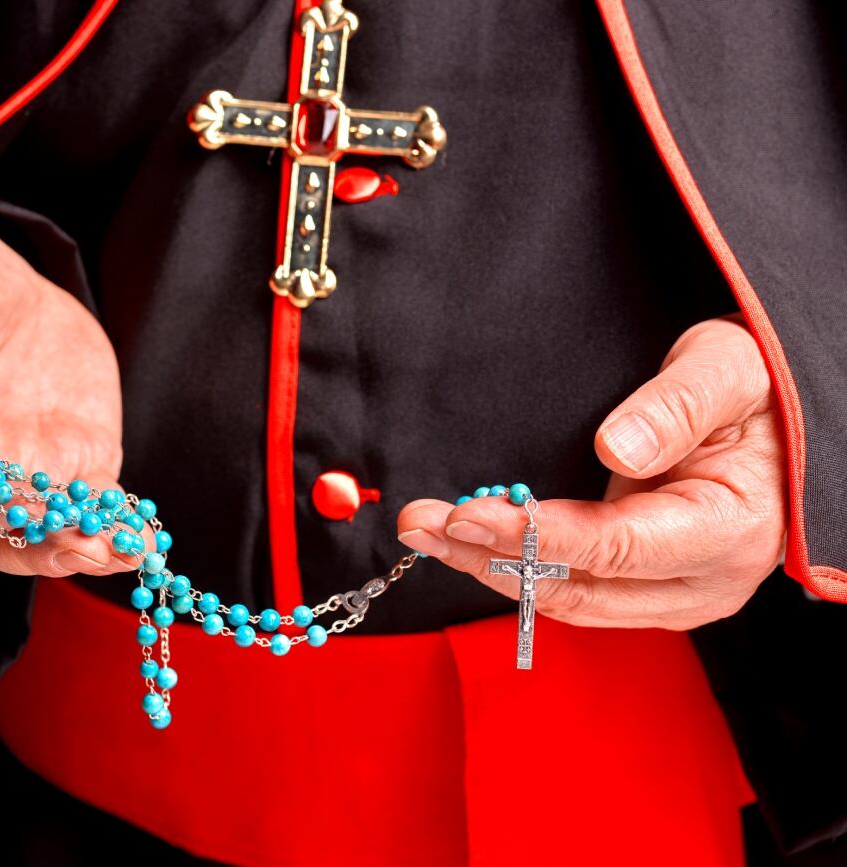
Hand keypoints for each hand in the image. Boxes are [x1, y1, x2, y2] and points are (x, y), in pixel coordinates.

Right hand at [0, 216, 135, 576]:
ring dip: (76, 551)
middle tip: (76, 546)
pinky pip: (92, 511)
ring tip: (118, 551)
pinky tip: (143, 540)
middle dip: (30, 543)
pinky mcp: (71, 469)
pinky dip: (116, 528)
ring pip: (38, 536)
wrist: (9, 289)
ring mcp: (20, 476)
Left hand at [397, 316, 786, 629]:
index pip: (617, 546)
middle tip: (421, 522)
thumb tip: (617, 450)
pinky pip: (574, 588)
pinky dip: (518, 564)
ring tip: (426, 528)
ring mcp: (672, 594)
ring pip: (568, 598)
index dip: (537, 534)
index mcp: (729, 531)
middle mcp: (701, 582)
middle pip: (580, 588)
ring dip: (492, 565)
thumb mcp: (727, 371)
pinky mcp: (646, 590)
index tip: (469, 514)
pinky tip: (470, 539)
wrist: (777, 422)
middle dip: (491, 558)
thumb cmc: (757, 392)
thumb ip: (676, 407)